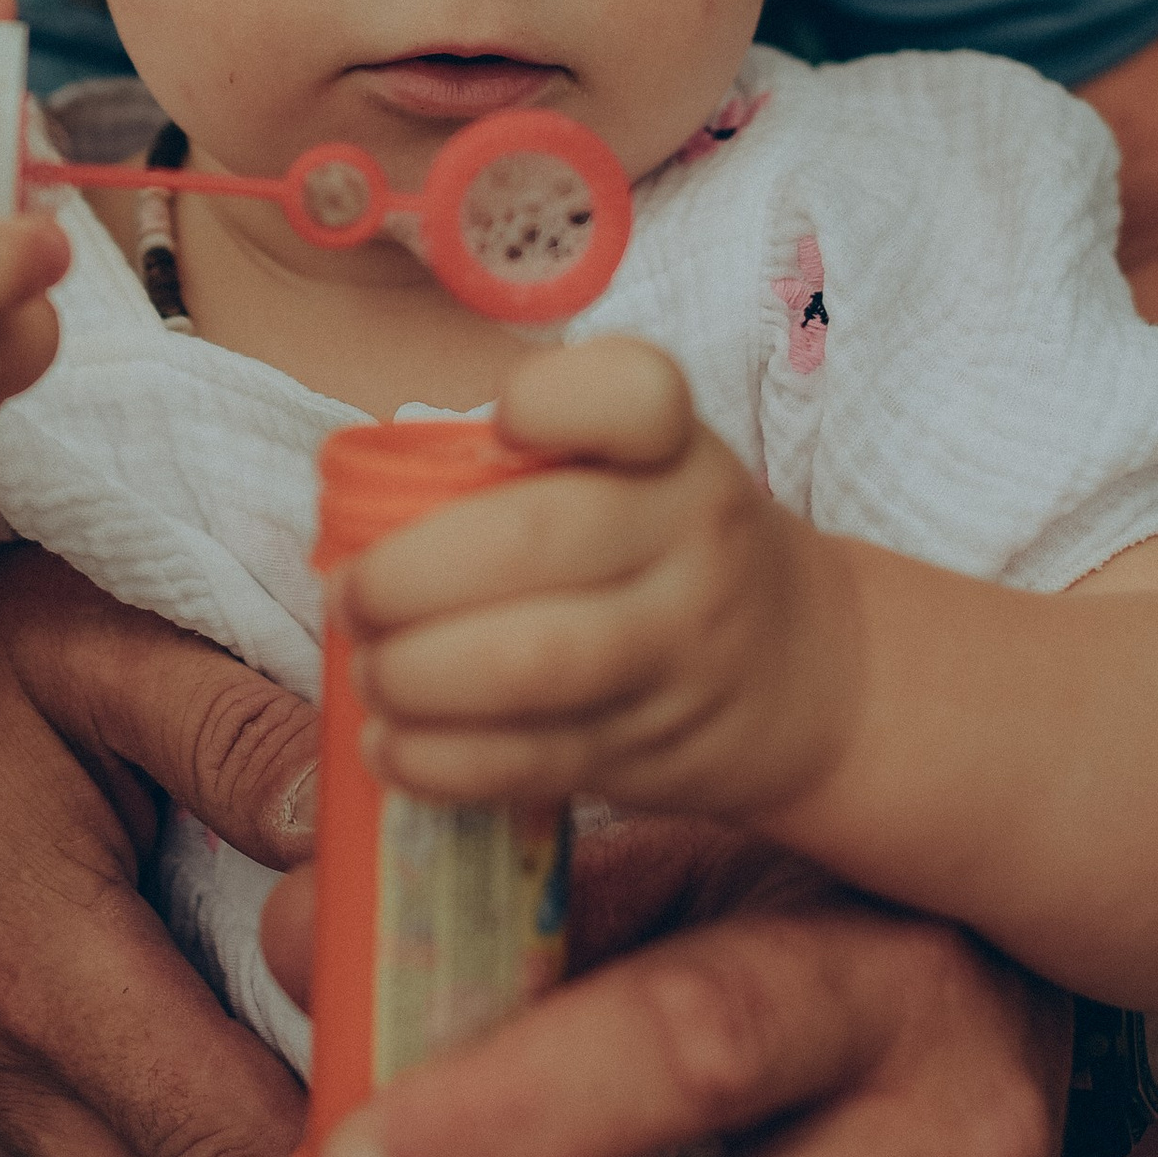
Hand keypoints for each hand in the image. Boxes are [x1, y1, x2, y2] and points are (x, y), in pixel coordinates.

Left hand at [340, 337, 846, 826]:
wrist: (805, 672)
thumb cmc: (672, 544)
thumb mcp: (643, 464)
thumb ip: (538, 455)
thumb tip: (360, 499)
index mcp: (675, 448)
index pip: (636, 395)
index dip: (554, 399)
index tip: (502, 421)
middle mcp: (689, 538)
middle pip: (535, 542)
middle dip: (408, 575)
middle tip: (352, 594)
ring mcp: (675, 650)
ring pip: (530, 664)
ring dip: (416, 674)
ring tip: (370, 670)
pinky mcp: (648, 748)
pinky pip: (530, 761)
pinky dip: (441, 760)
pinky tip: (393, 745)